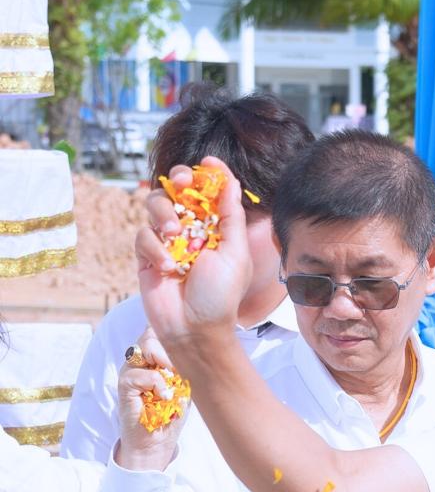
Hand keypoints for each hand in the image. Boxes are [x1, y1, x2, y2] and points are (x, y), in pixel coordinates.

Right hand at [117, 328, 187, 471]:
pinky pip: (137, 374)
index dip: (175, 336)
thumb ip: (186, 368)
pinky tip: (165, 396)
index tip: (192, 356)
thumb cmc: (171, 415)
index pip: (159, 331)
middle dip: (171, 346)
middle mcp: (139, 361)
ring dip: (164, 361)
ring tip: (174, 380)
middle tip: (181, 369)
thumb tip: (202, 348)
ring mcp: (130, 372)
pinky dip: (156, 384)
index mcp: (153, 358)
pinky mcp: (124, 387)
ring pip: (143, 347)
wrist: (156, 443)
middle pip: (151, 333)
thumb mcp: (186, 387)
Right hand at [134, 157, 251, 371]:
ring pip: (155, 205)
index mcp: (216, 229)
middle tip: (182, 182)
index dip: (207, 175)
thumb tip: (229, 180)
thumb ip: (231, 217)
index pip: (208, 192)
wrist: (195, 329)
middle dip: (178, 180)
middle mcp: (190, 231)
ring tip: (175, 234)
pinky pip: (143, 235)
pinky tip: (168, 268)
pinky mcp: (146, 255)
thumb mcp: (235, 254)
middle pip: (176, 189)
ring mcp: (167, 241)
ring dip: (164, 213)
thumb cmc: (220, 296)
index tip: (207, 162)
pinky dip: (154, 248)